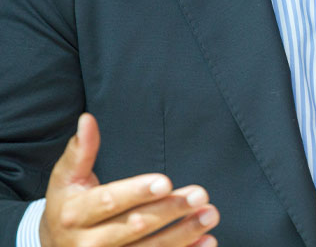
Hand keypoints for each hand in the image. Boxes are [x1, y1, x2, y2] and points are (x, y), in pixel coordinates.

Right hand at [40, 113, 218, 246]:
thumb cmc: (69, 205)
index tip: (166, 182)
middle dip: (170, 210)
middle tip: (200, 194)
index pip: (109, 202)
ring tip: (209, 214)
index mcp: (75, 214)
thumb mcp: (66, 178)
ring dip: (184, 233)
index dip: (137, 192)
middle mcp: (89, 243)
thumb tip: (87, 119)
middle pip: (135, 227)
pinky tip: (206, 241)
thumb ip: (81, 150)